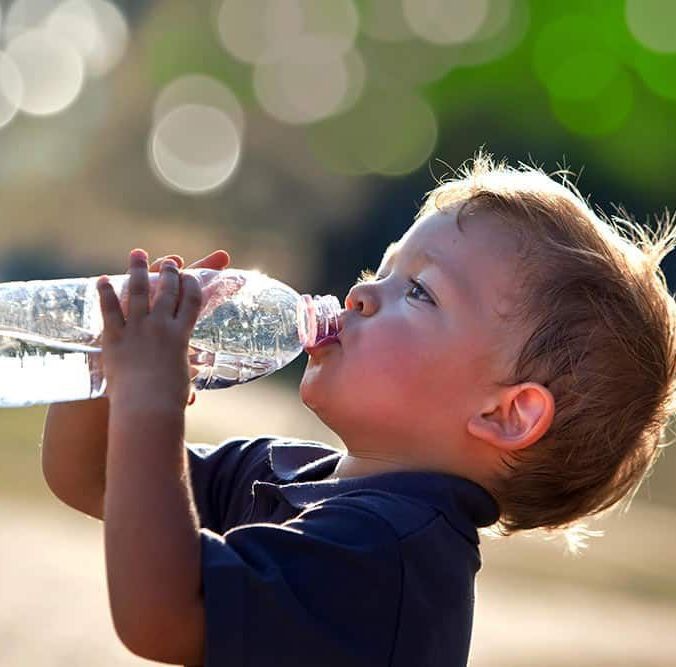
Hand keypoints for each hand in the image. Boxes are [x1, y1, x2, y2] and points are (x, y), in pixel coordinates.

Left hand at [96, 249, 203, 411]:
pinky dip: (106, 292)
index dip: (193, 285)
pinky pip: (109, 309)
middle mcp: (161, 326)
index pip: (192, 301)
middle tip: (170, 262)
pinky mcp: (114, 337)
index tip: (191, 275)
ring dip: (138, 270)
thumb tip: (191, 391)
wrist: (146, 407)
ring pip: (139, 292)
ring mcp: (137, 329)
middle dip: (170, 272)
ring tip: (137, 254)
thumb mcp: (181, 381)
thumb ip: (183, 376)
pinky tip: (104, 279)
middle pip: (167, 291)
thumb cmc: (168, 400)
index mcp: (181, 335)